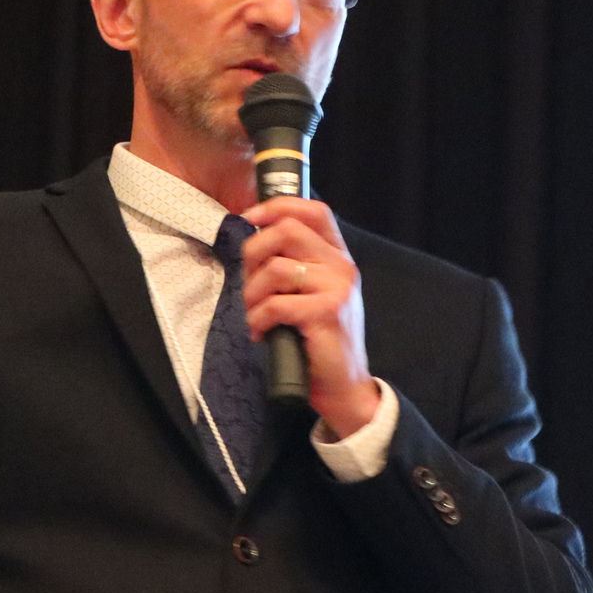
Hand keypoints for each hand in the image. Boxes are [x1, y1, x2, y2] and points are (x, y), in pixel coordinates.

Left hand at [239, 197, 379, 438]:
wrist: (345, 385)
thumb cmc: (320, 340)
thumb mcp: (315, 294)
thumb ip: (296, 265)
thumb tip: (254, 241)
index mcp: (339, 256)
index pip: (314, 211)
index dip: (277, 207)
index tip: (249, 218)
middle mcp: (342, 266)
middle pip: (287, 231)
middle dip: (253, 253)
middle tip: (248, 282)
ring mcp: (337, 289)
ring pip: (276, 269)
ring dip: (252, 294)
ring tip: (254, 315)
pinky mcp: (327, 314)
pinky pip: (275, 304)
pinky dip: (257, 320)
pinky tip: (260, 333)